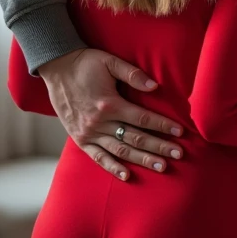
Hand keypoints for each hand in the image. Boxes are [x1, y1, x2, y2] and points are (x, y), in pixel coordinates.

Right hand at [39, 48, 183, 179]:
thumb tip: (155, 86)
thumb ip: (133, 74)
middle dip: (159, 147)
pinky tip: (126, 176)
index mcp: (109, 103)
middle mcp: (99, 122)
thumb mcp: (110, 62)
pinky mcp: (80, 139)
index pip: (143, 119)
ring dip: (142, 159)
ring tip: (162, 167)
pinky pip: (98, 157)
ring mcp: (89, 133)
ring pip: (121, 150)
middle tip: (179, 155)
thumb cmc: (86, 63)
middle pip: (135, 138)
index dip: (163, 126)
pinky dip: (112, 167)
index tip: (180, 132)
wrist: (56, 69)